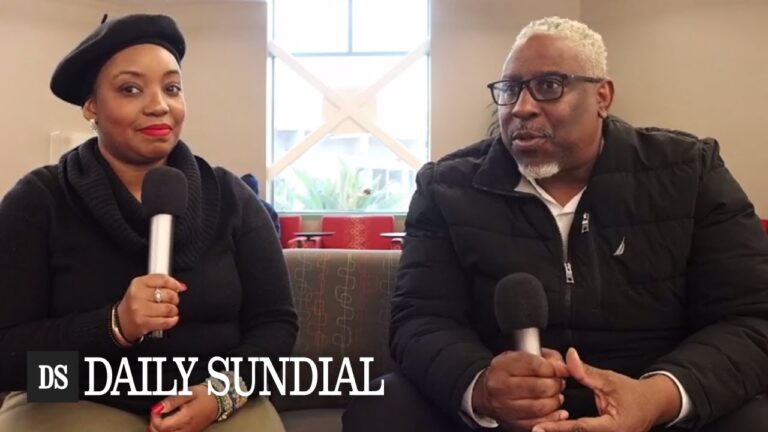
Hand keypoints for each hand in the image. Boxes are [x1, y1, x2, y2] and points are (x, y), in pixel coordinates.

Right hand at [116, 274, 185, 340]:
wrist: (121, 321)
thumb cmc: (135, 303)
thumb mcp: (144, 287)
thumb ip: (162, 283)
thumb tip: (181, 286)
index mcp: (138, 283)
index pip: (163, 279)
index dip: (174, 284)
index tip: (177, 287)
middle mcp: (137, 295)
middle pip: (168, 294)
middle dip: (174, 298)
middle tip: (172, 301)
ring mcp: (140, 310)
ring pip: (169, 309)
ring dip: (173, 311)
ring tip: (169, 311)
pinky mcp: (143, 323)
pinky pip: (165, 321)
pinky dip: (172, 320)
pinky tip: (170, 318)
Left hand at [148, 384, 218, 431]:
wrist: (219, 401)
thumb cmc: (204, 395)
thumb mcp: (188, 393)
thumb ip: (172, 401)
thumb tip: (157, 408)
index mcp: (185, 418)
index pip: (162, 426)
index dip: (154, 418)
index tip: (156, 408)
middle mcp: (186, 429)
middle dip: (154, 425)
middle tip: (156, 414)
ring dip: (159, 430)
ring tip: (159, 420)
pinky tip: (165, 426)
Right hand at [473, 348, 569, 430]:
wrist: (486, 392)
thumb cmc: (508, 373)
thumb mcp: (523, 357)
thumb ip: (548, 359)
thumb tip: (563, 368)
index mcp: (502, 366)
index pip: (534, 365)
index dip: (552, 368)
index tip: (559, 370)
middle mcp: (500, 386)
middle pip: (539, 387)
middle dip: (555, 385)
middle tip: (558, 382)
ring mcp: (504, 407)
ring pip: (540, 406)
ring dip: (555, 401)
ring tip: (556, 395)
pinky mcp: (511, 422)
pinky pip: (538, 422)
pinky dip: (553, 417)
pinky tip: (557, 411)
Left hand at [532, 348, 680, 431]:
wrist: (653, 405)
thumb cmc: (634, 393)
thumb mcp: (610, 380)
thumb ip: (586, 372)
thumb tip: (569, 357)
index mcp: (613, 427)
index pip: (580, 428)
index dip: (558, 428)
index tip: (539, 428)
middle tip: (535, 429)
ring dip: (562, 431)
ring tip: (541, 429)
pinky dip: (570, 431)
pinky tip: (554, 428)